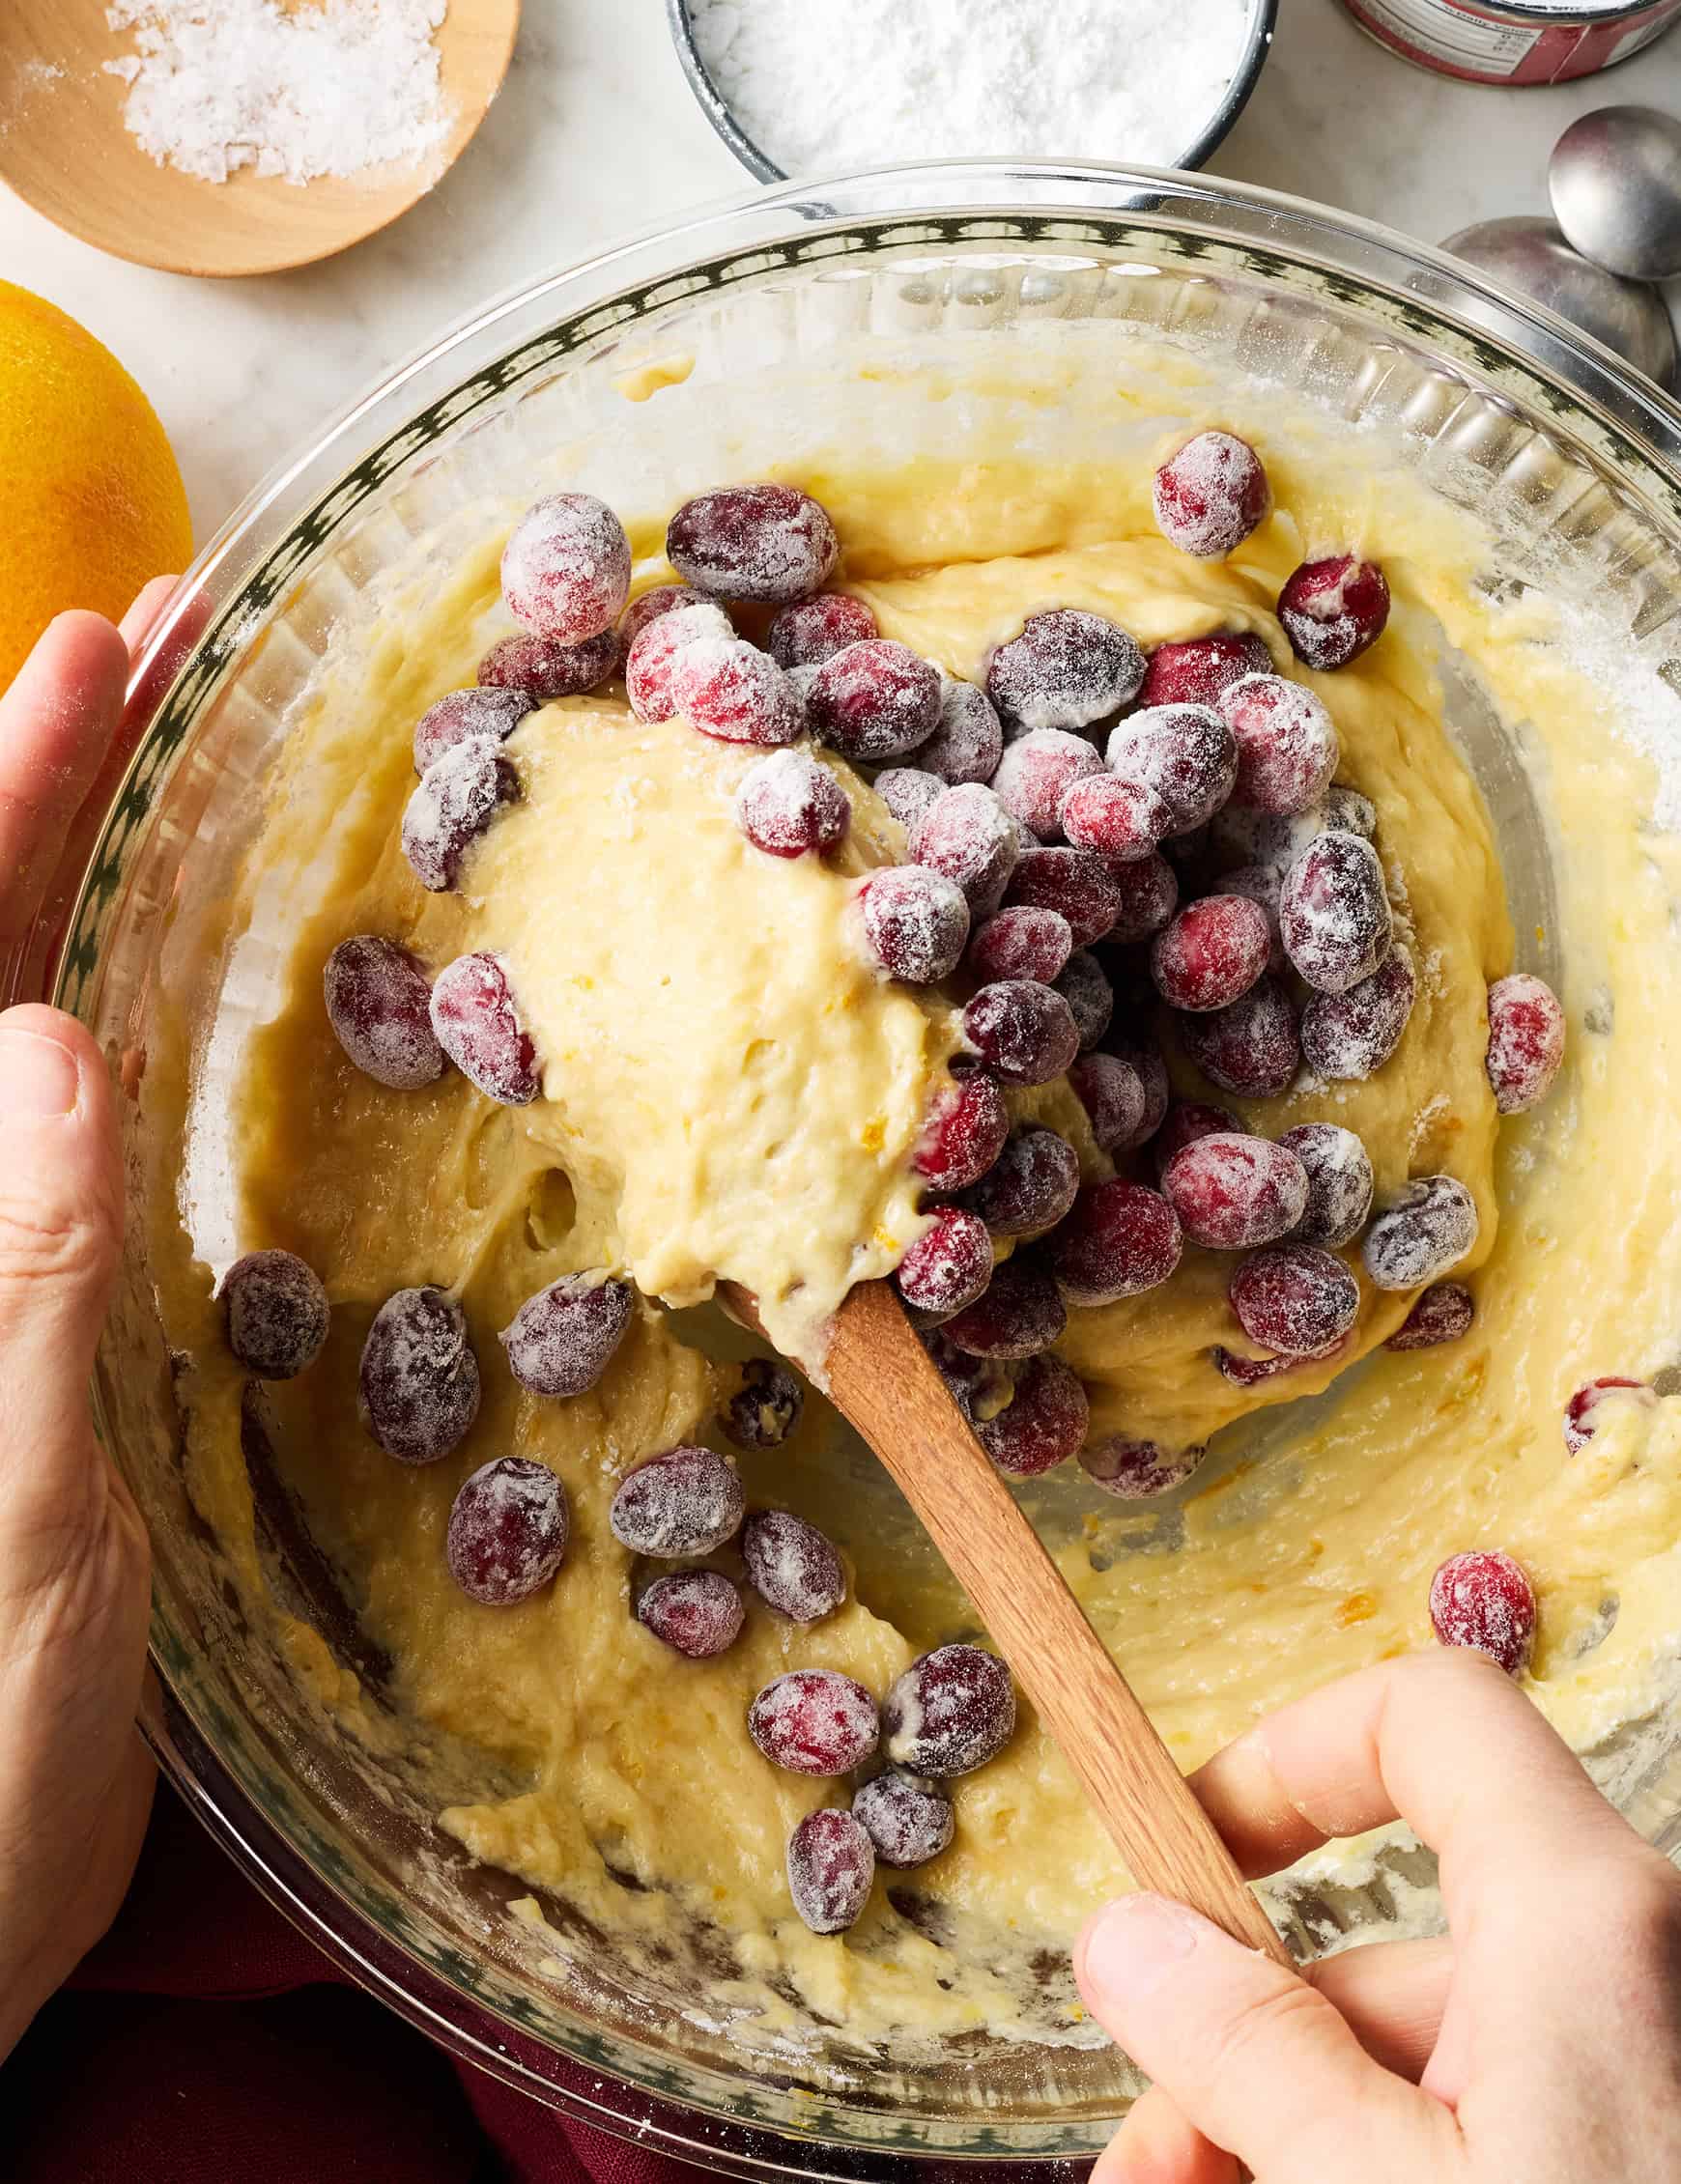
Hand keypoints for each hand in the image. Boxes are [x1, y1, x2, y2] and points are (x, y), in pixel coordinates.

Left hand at [0, 586, 177, 2058]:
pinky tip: (160, 962)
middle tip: (164, 633)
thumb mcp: (7, 1539)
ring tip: (159, 735)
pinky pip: (46, 1130)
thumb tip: (38, 1038)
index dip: (4, 788)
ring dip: (66, 866)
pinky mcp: (7, 1334)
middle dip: (37, 776)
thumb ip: (11, 1292)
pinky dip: (97, 1006)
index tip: (105, 643)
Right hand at [1075, 1650, 1680, 2181]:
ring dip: (1288, 2137)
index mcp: (1581, 1915)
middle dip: (1242, 2054)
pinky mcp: (1644, 2158)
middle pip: (1391, 1946)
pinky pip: (1496, 2136)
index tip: (1189, 1858)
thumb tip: (1130, 1938)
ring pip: (1430, 2069)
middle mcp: (1629, 1966)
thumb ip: (1246, 2052)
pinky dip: (1381, 2173)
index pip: (1429, 1716)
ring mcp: (1643, 2073)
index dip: (1295, 1755)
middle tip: (1143, 2181)